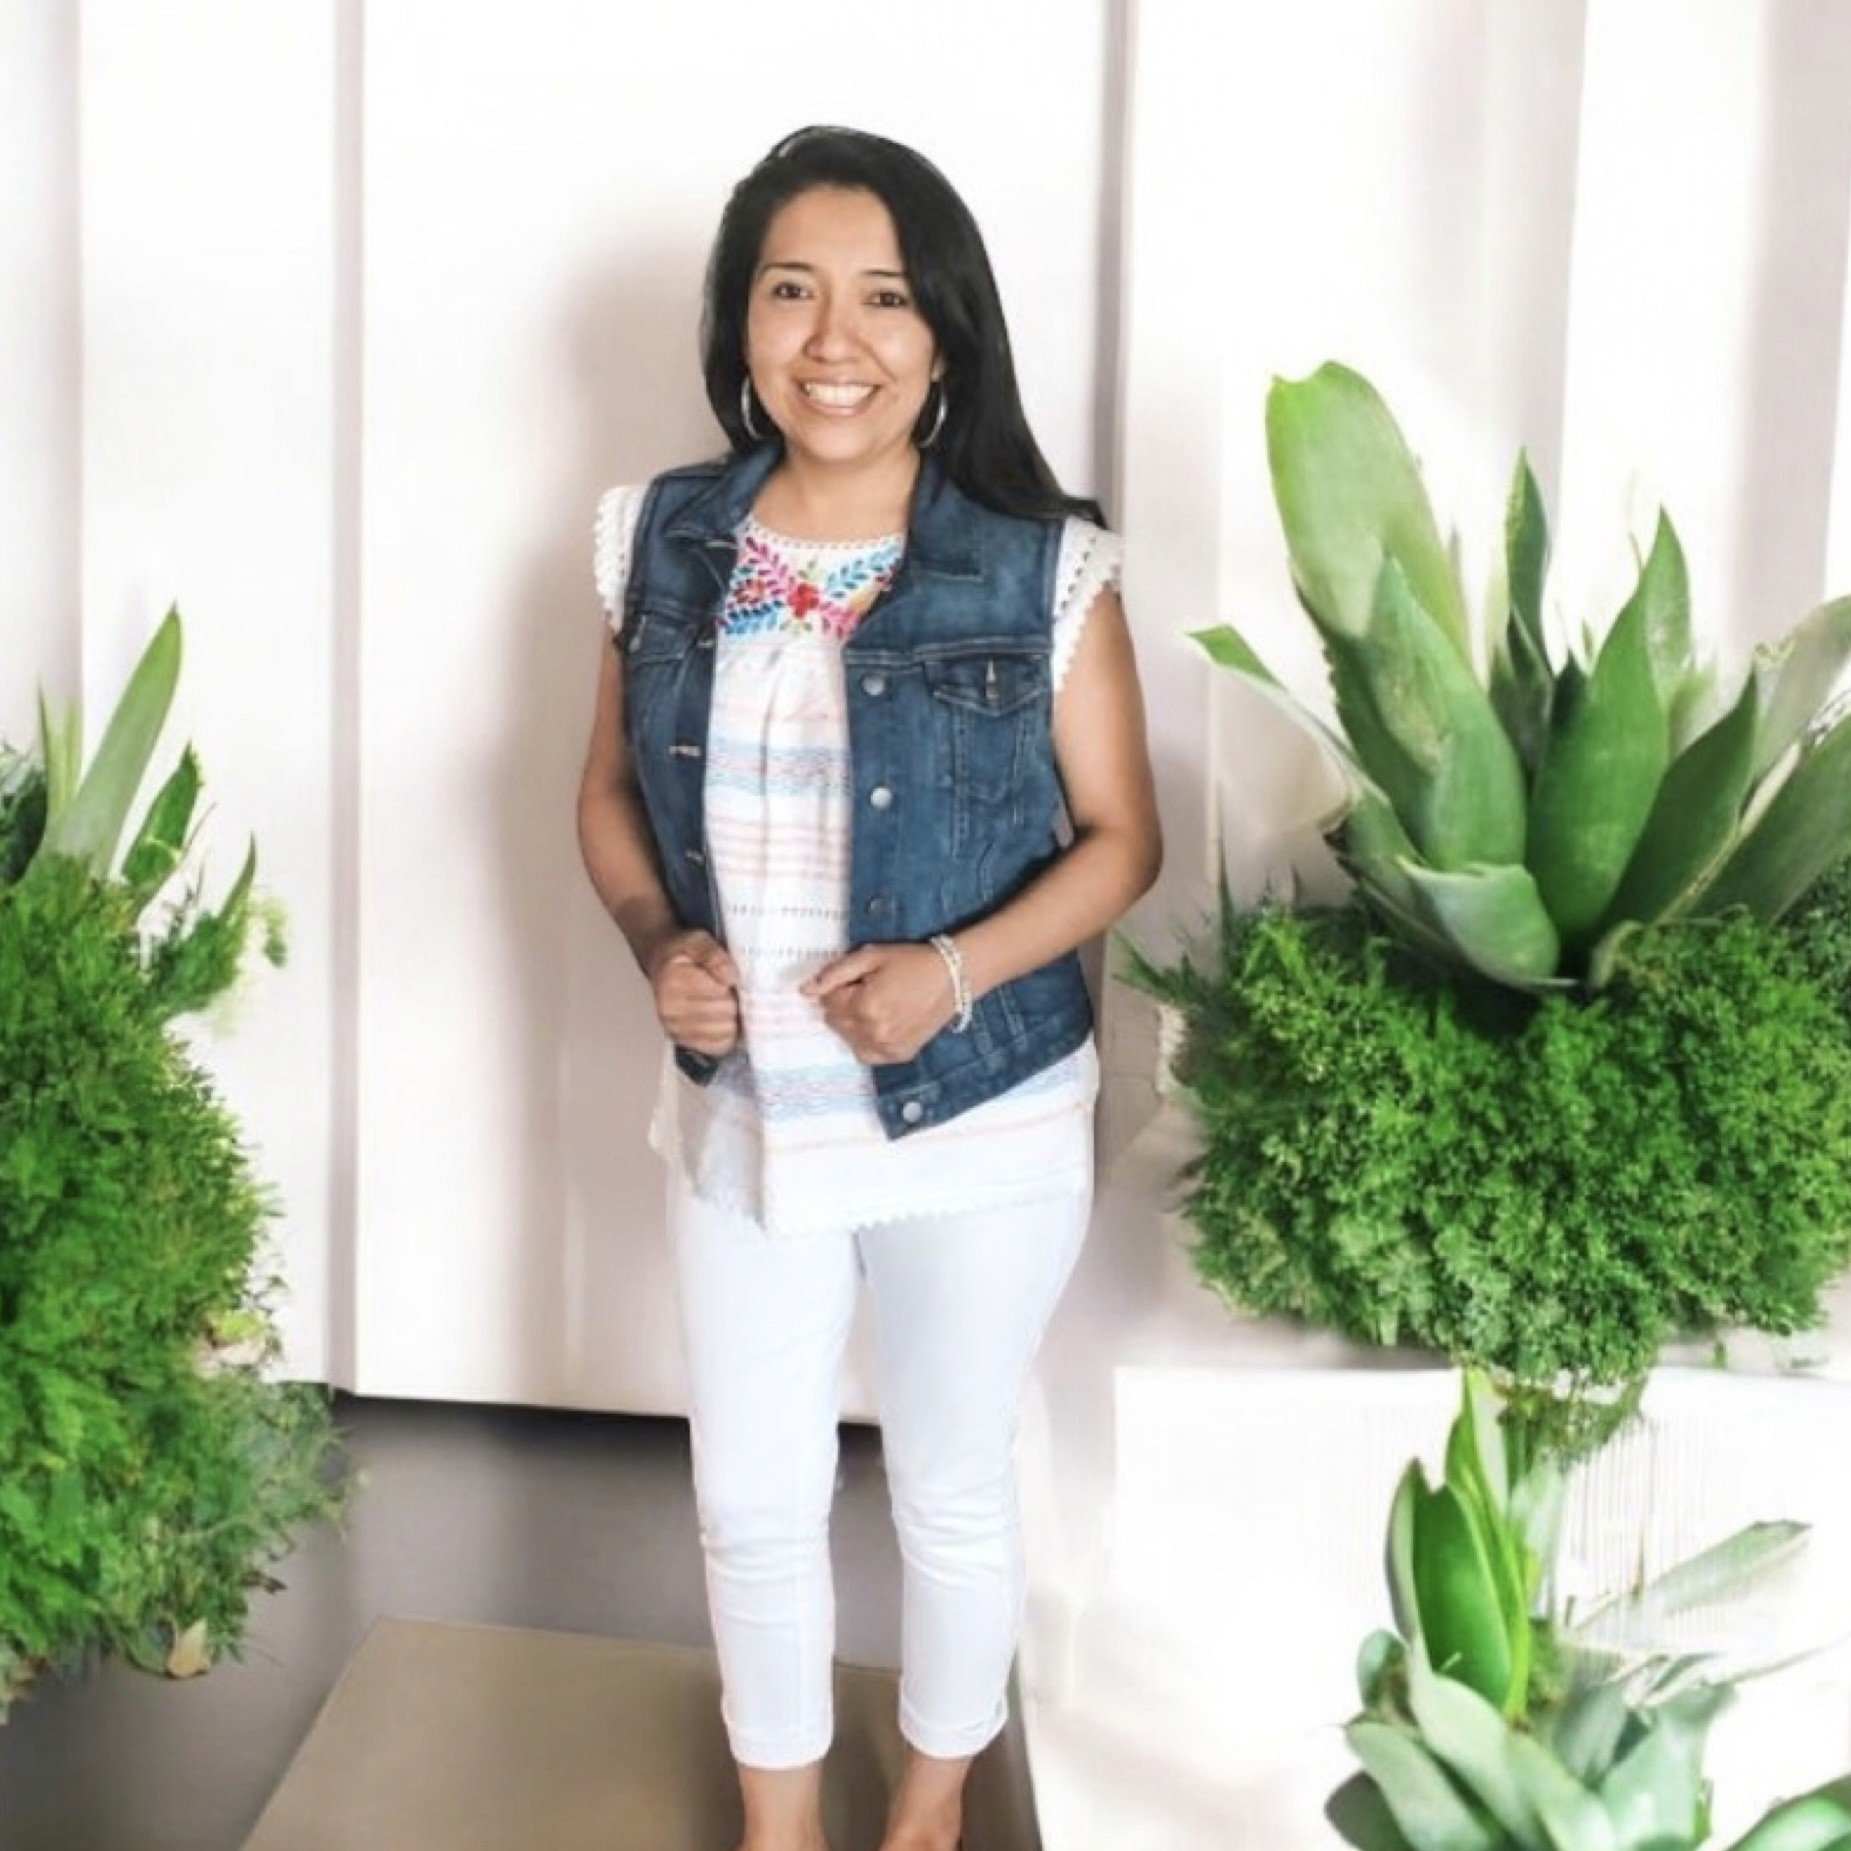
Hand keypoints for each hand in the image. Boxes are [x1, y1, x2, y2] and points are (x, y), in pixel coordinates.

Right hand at [646, 929, 741, 1057]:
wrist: (661, 963)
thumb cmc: (681, 954)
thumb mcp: (698, 940)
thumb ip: (714, 955)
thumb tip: (729, 977)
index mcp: (674, 984)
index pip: (721, 994)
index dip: (732, 986)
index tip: (728, 979)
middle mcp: (670, 1010)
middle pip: (725, 1014)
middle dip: (733, 1002)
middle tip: (728, 992)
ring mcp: (675, 1029)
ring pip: (724, 1033)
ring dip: (730, 1019)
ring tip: (723, 1004)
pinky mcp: (683, 1041)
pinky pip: (717, 1047)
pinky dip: (725, 1035)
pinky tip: (721, 1021)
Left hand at [801, 942, 957, 1064]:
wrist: (952, 978)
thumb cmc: (911, 962)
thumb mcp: (871, 957)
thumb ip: (834, 974)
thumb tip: (804, 991)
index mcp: (864, 1006)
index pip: (827, 1001)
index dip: (839, 986)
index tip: (859, 978)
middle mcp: (873, 1032)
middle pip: (834, 1021)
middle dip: (844, 1005)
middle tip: (868, 990)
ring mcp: (887, 1047)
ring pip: (848, 1039)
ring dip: (854, 1023)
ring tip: (877, 1005)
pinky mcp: (899, 1055)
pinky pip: (867, 1054)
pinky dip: (868, 1040)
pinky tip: (882, 1023)